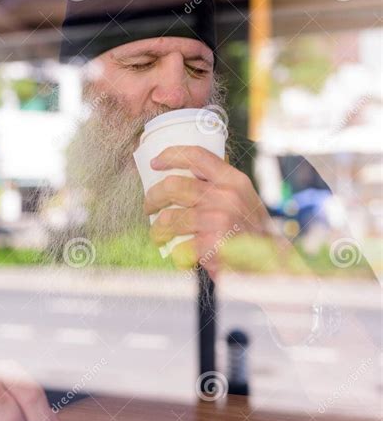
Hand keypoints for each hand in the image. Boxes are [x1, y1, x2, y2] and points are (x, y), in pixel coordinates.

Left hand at [144, 146, 271, 277]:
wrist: (270, 264)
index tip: (155, 163)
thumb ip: (217, 187)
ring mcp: (219, 219)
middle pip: (174, 185)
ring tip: (158, 233)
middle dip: (153, 196)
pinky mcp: (213, 243)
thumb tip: (179, 179)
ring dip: (158, 227)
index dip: (171, 155)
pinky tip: (176, 252)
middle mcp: (227, 195)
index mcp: (233, 180)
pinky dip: (174, 251)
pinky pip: (179, 244)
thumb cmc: (251, 232)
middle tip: (150, 206)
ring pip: (170, 217)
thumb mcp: (242, 199)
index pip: (196, 156)